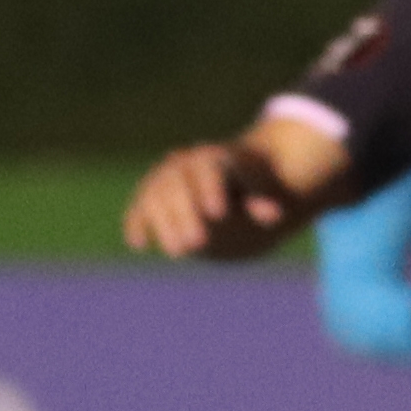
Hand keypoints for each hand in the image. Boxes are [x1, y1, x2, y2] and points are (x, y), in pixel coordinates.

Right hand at [121, 141, 290, 258]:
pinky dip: (135, 224)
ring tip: (179, 253)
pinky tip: (140, 245)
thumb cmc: (246, 192)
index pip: (207, 169)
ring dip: (164, 225)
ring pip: (154, 195)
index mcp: (214, 157)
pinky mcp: (148, 196)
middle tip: (198, 244)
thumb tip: (274, 215)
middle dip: (185, 214)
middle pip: (177, 184)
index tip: (219, 214)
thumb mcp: (260, 194)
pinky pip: (138, 206)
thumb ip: (262, 204)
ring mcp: (162, 177)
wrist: (223, 183)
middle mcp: (183, 162)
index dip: (210, 189)